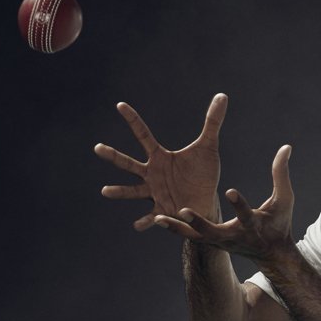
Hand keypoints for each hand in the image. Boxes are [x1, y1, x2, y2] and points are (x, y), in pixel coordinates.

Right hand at [94, 94, 226, 229]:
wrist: (206, 200)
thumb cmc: (203, 173)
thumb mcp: (209, 147)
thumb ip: (213, 122)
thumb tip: (223, 95)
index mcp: (160, 157)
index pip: (143, 135)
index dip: (133, 119)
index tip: (120, 104)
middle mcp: (152, 174)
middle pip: (129, 163)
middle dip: (114, 156)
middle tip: (98, 148)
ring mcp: (154, 192)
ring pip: (133, 191)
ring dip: (120, 191)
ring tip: (105, 190)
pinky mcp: (162, 210)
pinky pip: (151, 216)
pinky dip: (146, 221)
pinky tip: (137, 225)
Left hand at [156, 145, 294, 263]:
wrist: (271, 253)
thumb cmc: (279, 223)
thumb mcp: (284, 200)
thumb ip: (281, 174)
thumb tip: (286, 146)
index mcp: (253, 226)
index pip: (246, 215)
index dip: (239, 204)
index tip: (230, 191)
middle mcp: (233, 237)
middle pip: (213, 232)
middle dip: (198, 223)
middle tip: (183, 210)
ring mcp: (220, 242)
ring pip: (196, 236)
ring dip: (178, 228)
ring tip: (159, 217)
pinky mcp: (211, 243)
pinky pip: (190, 236)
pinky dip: (175, 229)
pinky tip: (158, 218)